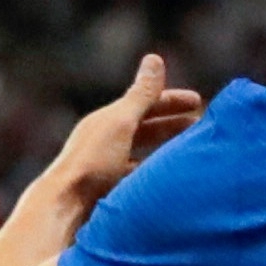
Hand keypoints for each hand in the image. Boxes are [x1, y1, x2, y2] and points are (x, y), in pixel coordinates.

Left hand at [35, 55, 202, 234]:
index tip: (199, 102)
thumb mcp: (121, 123)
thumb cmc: (93, 163)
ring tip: (188, 152)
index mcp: (107, 121)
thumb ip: (141, 94)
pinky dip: (155, 171)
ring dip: (165, 148)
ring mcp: (106, 167)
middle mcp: (105, 141)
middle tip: (200, 125)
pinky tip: (165, 180)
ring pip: (142, 151)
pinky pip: (138, 175)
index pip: (144, 103)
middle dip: (171, 124)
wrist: (65, 207)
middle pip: (144, 127)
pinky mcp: (108, 191)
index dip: (172, 100)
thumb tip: (155, 58)